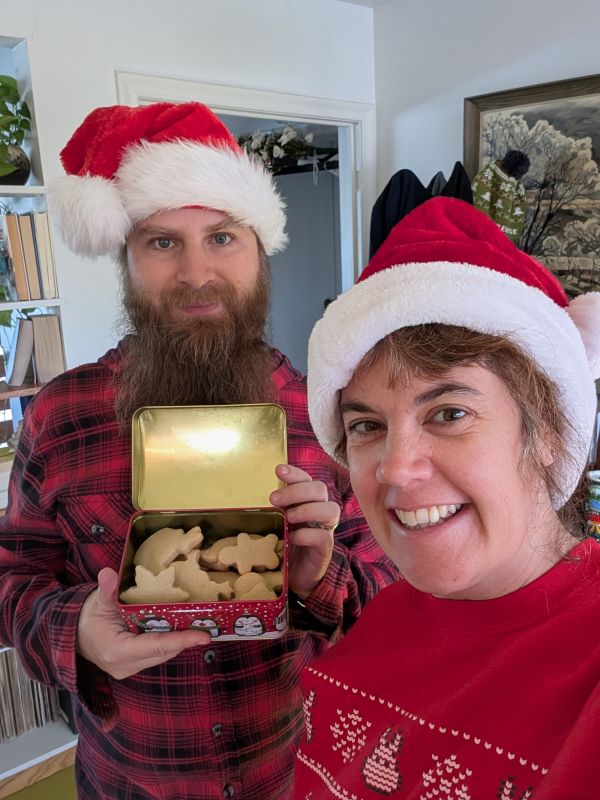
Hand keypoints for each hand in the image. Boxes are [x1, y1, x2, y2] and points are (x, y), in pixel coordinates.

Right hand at [77, 567, 210, 679]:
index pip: (156, 646)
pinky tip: (182, 628)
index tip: (204, 636)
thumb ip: (106, 590)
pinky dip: (170, 642)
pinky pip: (158, 654)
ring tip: (200, 624)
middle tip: (209, 624)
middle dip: (186, 639)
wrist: (74, 637)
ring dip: (179, 641)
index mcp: (117, 651)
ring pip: (163, 654)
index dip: (181, 640)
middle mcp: (126, 665)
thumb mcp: (97, 602)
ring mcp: (130, 668)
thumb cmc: (87, 618)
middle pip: (164, 652)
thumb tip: (108, 573)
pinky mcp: (134, 666)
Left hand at [270, 464, 338, 597]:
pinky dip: (305, 534)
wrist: (295, 576)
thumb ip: (273, 510)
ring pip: (330, 509)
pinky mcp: (325, 549)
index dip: (295, 473)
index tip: (279, 470)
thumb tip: (248, 498)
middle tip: (274, 499)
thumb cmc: (283, 545)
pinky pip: (322, 536)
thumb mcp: (276, 523)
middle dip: (296, 491)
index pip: (307, 480)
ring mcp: (325, 530)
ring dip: (306, 510)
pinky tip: (291, 538)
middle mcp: (320, 512)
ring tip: (288, 518)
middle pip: (320, 489)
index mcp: (307, 502)